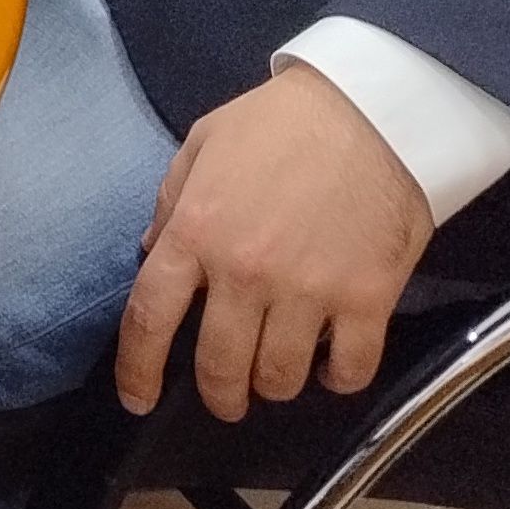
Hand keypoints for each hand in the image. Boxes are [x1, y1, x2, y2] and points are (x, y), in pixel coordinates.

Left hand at [117, 65, 434, 422]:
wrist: (372, 109)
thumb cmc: (281, 121)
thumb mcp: (204, 144)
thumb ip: (173, 202)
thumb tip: (150, 251)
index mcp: (196, 232)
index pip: (148, 318)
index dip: (137, 370)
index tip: (138, 399)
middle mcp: (245, 272)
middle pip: (218, 366)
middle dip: (219, 394)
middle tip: (226, 396)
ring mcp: (307, 290)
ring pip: (281, 377)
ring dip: (274, 385)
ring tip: (278, 373)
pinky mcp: (367, 299)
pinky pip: (349, 369)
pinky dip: (338, 380)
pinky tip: (332, 367)